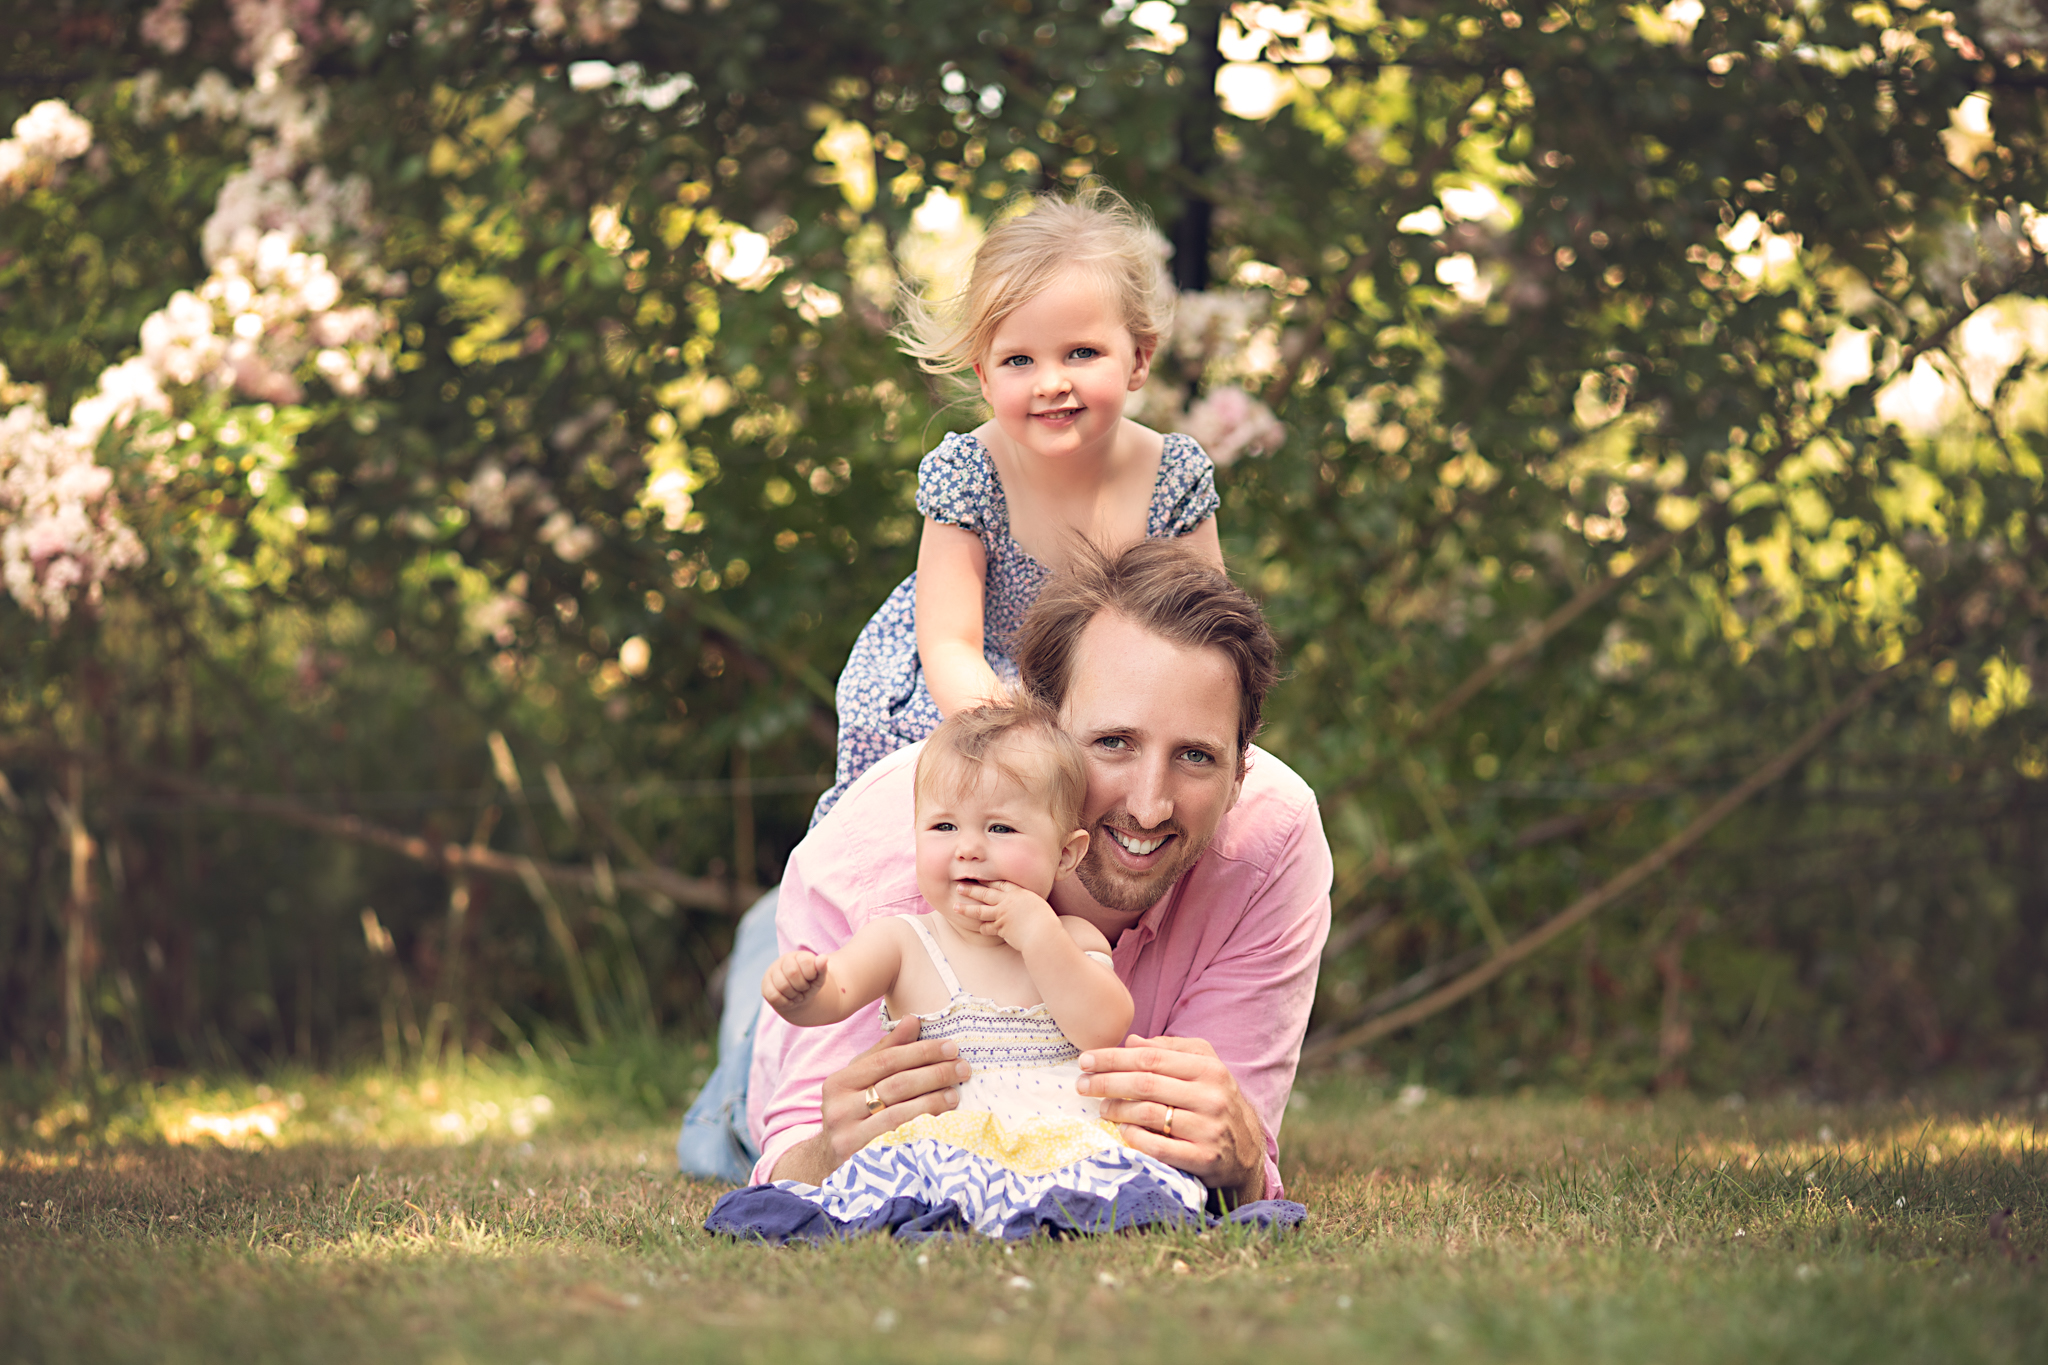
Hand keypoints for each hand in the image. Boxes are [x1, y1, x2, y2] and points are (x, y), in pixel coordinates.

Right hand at [761, 950, 825, 1013]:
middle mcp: (783, 961)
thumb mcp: (819, 978)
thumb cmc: (810, 985)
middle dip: (801, 986)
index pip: (805, 961)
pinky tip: (788, 1000)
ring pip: (782, 985)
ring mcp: (772, 973)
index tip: (811, 978)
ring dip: (794, 995)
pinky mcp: (765, 986)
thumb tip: (823, 958)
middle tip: (804, 989)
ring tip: (797, 995)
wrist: (798, 998)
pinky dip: (785, 1002)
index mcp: (798, 956)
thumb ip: (822, 968)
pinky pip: (774, 996)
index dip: (810, 974)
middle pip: (792, 973)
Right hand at [771, 1016, 972, 1182]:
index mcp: (839, 1082)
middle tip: (962, 1068)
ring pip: (900, 1114)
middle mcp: (838, 1109)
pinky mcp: (861, 1161)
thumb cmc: (853, 1112)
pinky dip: (924, 1128)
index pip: (887, 1059)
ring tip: (955, 1093)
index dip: (921, 1051)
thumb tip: (913, 1020)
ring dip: (934, 1101)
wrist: (828, 1162)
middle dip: (935, 1073)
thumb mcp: (862, 1080)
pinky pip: (900, 1140)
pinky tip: (943, 1121)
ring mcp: (848, 1137)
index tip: (951, 1047)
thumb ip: (887, 1051)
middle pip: (896, 1085)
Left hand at [956, 878, 1058, 950]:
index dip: (988, 881)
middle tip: (959, 887)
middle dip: (971, 890)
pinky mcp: (1000, 928)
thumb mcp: (1039, 906)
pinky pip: (987, 927)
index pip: (1001, 884)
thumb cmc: (1046, 922)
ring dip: (967, 908)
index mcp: (1020, 893)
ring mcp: (1003, 914)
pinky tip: (979, 928)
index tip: (979, 878)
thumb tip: (1026, 908)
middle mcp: (1009, 901)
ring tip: (956, 906)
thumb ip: (1028, 905)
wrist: (1043, 933)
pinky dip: (983, 928)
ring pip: (980, 910)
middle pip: (985, 893)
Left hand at [1076, 1034, 1268, 1206]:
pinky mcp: (1204, 1159)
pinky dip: (1135, 1138)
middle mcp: (1211, 1097)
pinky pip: (1160, 1148)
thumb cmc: (1214, 1099)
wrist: (1245, 1149)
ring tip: (1101, 1107)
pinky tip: (1122, 1131)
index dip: (1113, 1058)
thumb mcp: (1202, 1066)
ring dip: (1117, 1109)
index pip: (1150, 1059)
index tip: (1086, 1060)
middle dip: (1106, 1082)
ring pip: (1150, 1114)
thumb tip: (1131, 1041)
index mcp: (1209, 1069)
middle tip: (1081, 1085)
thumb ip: (1169, 1050)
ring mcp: (1209, 1129)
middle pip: (1146, 1084)